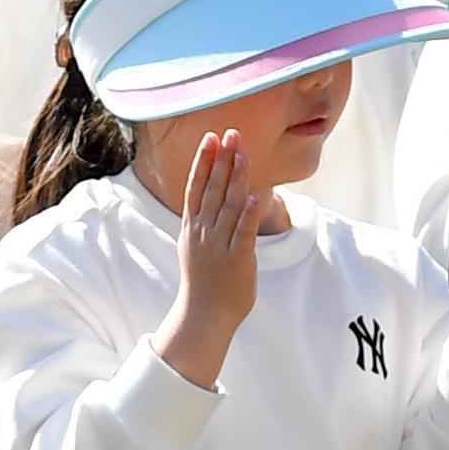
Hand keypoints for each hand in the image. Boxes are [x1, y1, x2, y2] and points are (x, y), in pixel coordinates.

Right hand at [155, 127, 260, 388]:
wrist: (204, 316)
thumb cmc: (203, 282)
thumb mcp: (194, 246)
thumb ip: (202, 221)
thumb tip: (210, 196)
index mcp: (192, 228)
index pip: (196, 187)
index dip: (203, 161)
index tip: (210, 137)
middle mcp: (203, 232)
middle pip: (213, 189)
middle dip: (223, 160)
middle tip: (231, 133)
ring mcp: (219, 245)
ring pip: (229, 205)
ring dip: (236, 178)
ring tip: (244, 154)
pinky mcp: (237, 259)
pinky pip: (243, 232)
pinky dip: (249, 214)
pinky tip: (255, 195)